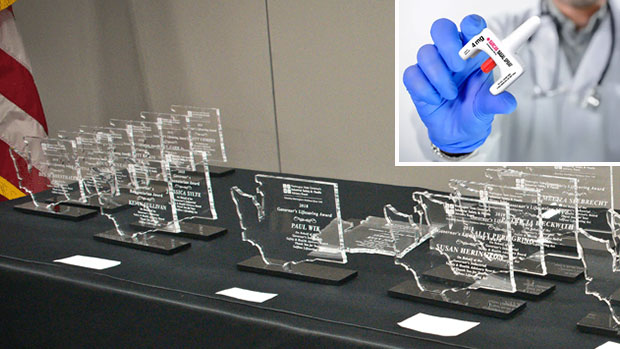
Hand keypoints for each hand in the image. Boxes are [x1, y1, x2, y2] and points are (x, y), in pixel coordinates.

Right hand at [403, 15, 516, 153]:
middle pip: (441, 29)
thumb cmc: (473, 111)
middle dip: (448, 44)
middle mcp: (451, 55)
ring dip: (438, 75)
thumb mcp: (488, 107)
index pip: (470, 27)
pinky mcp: (417, 80)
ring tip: (450, 95)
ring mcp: (432, 66)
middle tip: (458, 66)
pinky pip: (412, 75)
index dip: (470, 24)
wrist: (457, 133)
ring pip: (425, 53)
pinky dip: (424, 89)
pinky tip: (435, 100)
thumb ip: (496, 101)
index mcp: (474, 53)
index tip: (474, 31)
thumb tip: (507, 101)